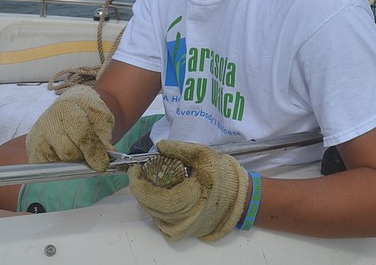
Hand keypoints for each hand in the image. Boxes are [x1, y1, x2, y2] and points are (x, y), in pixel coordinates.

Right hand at [25, 85, 114, 170]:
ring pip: (59, 163)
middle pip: (68, 153)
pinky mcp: (32, 152)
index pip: (81, 135)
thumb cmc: (87, 112)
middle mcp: (47, 123)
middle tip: (92, 155)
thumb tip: (106, 158)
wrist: (70, 104)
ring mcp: (37, 138)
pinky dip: (62, 166)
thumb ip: (104, 137)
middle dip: (84, 158)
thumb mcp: (101, 118)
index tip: (103, 165)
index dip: (93, 152)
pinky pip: (50, 169)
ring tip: (78, 149)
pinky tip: (66, 153)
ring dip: (73, 163)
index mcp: (67, 109)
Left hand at [128, 140, 248, 240]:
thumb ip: (180, 149)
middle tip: (140, 172)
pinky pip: (162, 218)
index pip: (151, 196)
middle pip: (149, 206)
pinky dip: (156, 205)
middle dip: (140, 188)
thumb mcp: (203, 155)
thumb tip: (159, 146)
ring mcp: (181, 226)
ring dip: (147, 196)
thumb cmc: (223, 175)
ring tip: (148, 179)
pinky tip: (159, 191)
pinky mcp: (183, 229)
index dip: (138, 182)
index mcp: (186, 200)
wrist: (240, 197)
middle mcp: (181, 219)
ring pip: (153, 213)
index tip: (135, 168)